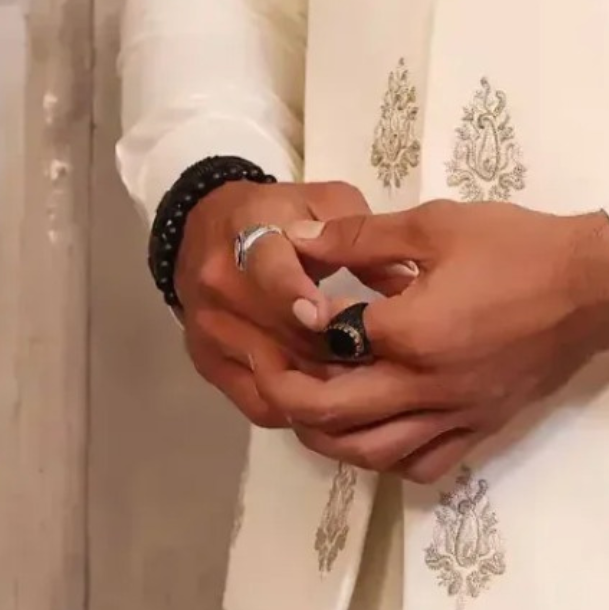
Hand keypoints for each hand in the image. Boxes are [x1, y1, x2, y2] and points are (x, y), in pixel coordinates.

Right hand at [174, 177, 410, 428]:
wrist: (205, 229)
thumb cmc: (278, 212)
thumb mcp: (323, 200)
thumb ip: (360, 234)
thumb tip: (404, 282)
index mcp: (247, 233)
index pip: (270, 272)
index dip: (301, 297)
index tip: (336, 317)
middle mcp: (221, 285)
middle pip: (279, 332)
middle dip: (333, 348)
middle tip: (384, 360)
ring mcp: (210, 329)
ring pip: (273, 374)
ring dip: (323, 384)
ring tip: (368, 384)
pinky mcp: (209, 364)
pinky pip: (258, 404)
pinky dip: (299, 409)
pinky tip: (334, 401)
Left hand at [256, 198, 608, 484]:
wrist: (595, 284)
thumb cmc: (518, 246)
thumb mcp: (436, 224)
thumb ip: (363, 235)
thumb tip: (301, 240)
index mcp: (410, 334)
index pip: (329, 341)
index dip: (299, 324)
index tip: (290, 304)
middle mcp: (426, 388)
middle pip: (333, 414)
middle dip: (289, 393)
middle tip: (272, 368)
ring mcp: (455, 416)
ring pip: (371, 453)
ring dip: (328, 436)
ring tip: (311, 405)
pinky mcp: (481, 428)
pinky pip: (422, 465)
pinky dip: (388, 459)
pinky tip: (379, 431)